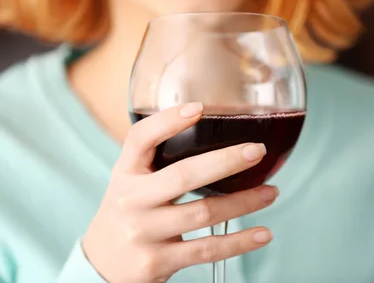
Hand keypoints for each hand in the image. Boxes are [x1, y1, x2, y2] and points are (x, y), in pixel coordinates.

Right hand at [82, 102, 277, 282]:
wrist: (102, 265)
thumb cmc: (127, 213)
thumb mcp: (131, 182)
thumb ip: (157, 160)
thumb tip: (209, 128)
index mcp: (125, 173)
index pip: (141, 139)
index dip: (168, 121)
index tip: (200, 108)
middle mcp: (131, 201)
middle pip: (182, 176)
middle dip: (225, 161)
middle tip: (257, 150)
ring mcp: (143, 233)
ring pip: (203, 213)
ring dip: (243, 202)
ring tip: (271, 192)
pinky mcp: (156, 262)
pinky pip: (206, 250)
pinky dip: (239, 242)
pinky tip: (263, 233)